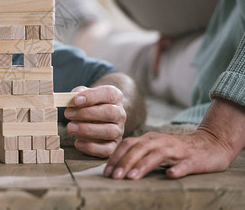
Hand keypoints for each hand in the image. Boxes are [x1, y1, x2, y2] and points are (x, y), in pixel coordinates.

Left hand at [64, 85, 125, 157]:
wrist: (93, 120)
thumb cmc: (87, 106)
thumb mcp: (82, 96)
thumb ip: (78, 94)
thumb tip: (72, 99)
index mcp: (115, 97)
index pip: (109, 94)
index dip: (92, 97)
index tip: (76, 100)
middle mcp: (120, 114)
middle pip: (110, 113)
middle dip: (87, 114)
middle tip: (68, 114)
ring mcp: (118, 131)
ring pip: (109, 131)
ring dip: (87, 130)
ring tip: (70, 128)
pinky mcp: (113, 146)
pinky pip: (106, 149)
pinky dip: (91, 147)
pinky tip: (77, 142)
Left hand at [104, 98, 244, 178]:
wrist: (211, 144)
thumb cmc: (177, 150)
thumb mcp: (155, 149)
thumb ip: (138, 155)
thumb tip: (115, 168)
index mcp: (150, 139)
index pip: (128, 144)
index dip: (116, 157)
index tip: (106, 172)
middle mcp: (161, 141)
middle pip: (139, 149)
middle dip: (125, 162)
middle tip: (114, 177)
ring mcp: (178, 150)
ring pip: (158, 155)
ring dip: (143, 165)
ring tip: (132, 177)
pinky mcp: (194, 160)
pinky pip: (185, 164)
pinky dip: (177, 169)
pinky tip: (170, 175)